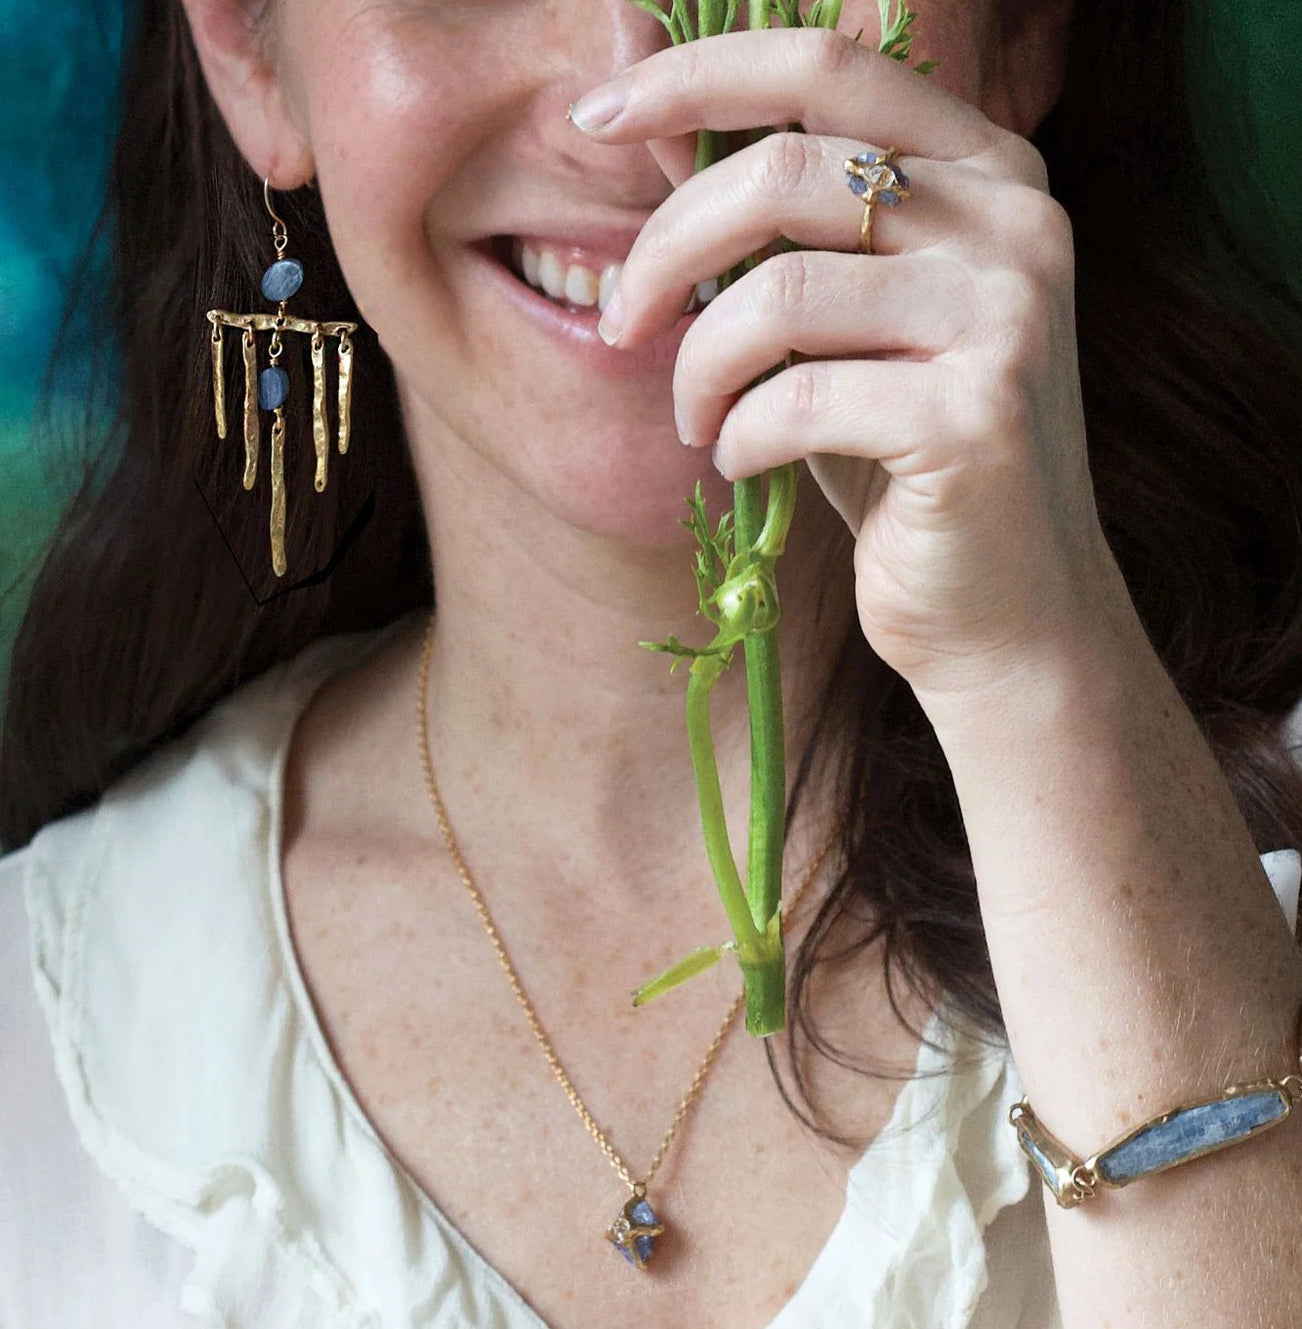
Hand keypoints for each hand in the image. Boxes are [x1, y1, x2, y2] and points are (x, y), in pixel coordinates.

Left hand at [571, 27, 1136, 702]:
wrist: (1002, 609)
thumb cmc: (901, 462)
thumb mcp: (837, 324)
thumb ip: (772, 219)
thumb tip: (639, 93)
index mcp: (987, 171)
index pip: (825, 68)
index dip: (693, 75)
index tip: (593, 115)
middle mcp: (1016, 223)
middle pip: (784, 174)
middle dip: (666, 250)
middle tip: (621, 323)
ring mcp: (1007, 318)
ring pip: (778, 294)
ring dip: (698, 366)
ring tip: (695, 419)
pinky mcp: (978, 418)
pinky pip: (796, 401)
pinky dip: (740, 437)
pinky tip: (743, 462)